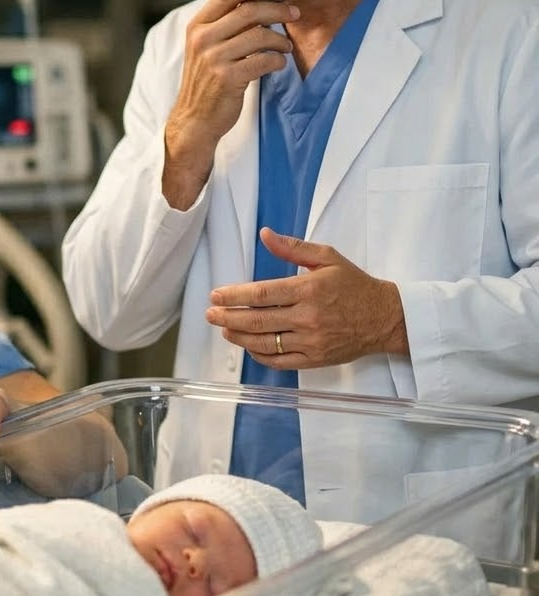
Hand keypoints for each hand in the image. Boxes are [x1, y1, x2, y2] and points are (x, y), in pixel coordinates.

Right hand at [163, 0, 298, 207]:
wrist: (195, 119)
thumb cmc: (205, 79)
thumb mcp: (202, 43)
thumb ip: (213, 13)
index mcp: (197, 27)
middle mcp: (202, 40)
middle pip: (248, 11)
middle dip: (277, 9)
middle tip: (295, 12)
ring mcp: (214, 59)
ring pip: (260, 36)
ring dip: (281, 40)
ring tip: (286, 46)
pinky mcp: (228, 78)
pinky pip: (264, 60)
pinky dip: (277, 60)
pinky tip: (278, 64)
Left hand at [204, 227, 408, 368]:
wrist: (385, 318)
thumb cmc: (354, 284)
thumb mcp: (327, 257)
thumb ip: (293, 248)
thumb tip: (265, 234)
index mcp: (309, 289)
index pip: (262, 294)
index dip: (234, 296)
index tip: (216, 296)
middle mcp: (308, 317)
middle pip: (257, 320)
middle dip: (228, 317)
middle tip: (210, 314)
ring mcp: (311, 341)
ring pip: (265, 343)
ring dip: (239, 337)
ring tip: (224, 329)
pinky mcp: (315, 359)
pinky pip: (280, 362)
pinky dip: (260, 355)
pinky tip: (248, 346)